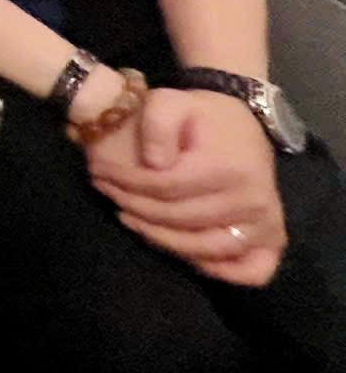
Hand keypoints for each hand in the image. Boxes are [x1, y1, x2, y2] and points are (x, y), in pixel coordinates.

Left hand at [85, 86, 285, 285]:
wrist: (244, 126)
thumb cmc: (203, 115)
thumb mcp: (173, 101)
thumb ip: (158, 123)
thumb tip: (154, 163)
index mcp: (228, 168)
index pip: (165, 187)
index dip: (127, 183)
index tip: (99, 174)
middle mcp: (252, 201)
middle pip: (180, 219)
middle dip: (135, 208)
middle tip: (107, 193)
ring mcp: (265, 224)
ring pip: (205, 248)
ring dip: (162, 240)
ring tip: (130, 220)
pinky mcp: (273, 238)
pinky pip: (250, 271)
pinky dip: (219, 271)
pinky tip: (185, 256)